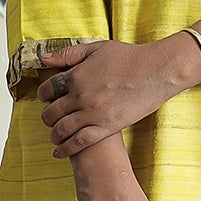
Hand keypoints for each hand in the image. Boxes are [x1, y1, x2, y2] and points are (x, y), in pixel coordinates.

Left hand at [37, 39, 192, 157]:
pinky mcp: (107, 127)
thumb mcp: (96, 48)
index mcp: (77, 76)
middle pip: (51, 112)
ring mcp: (93, 114)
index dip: (43, 94)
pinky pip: (79, 142)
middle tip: (48, 118)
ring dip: (54, 135)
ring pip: (61, 130)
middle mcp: (81, 96)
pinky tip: (60, 151)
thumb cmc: (129, 57)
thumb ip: (68, 54)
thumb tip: (44, 58)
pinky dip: (66, 149)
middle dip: (46, 117)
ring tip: (54, 136)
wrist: (156, 71)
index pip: (47, 89)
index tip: (45, 97)